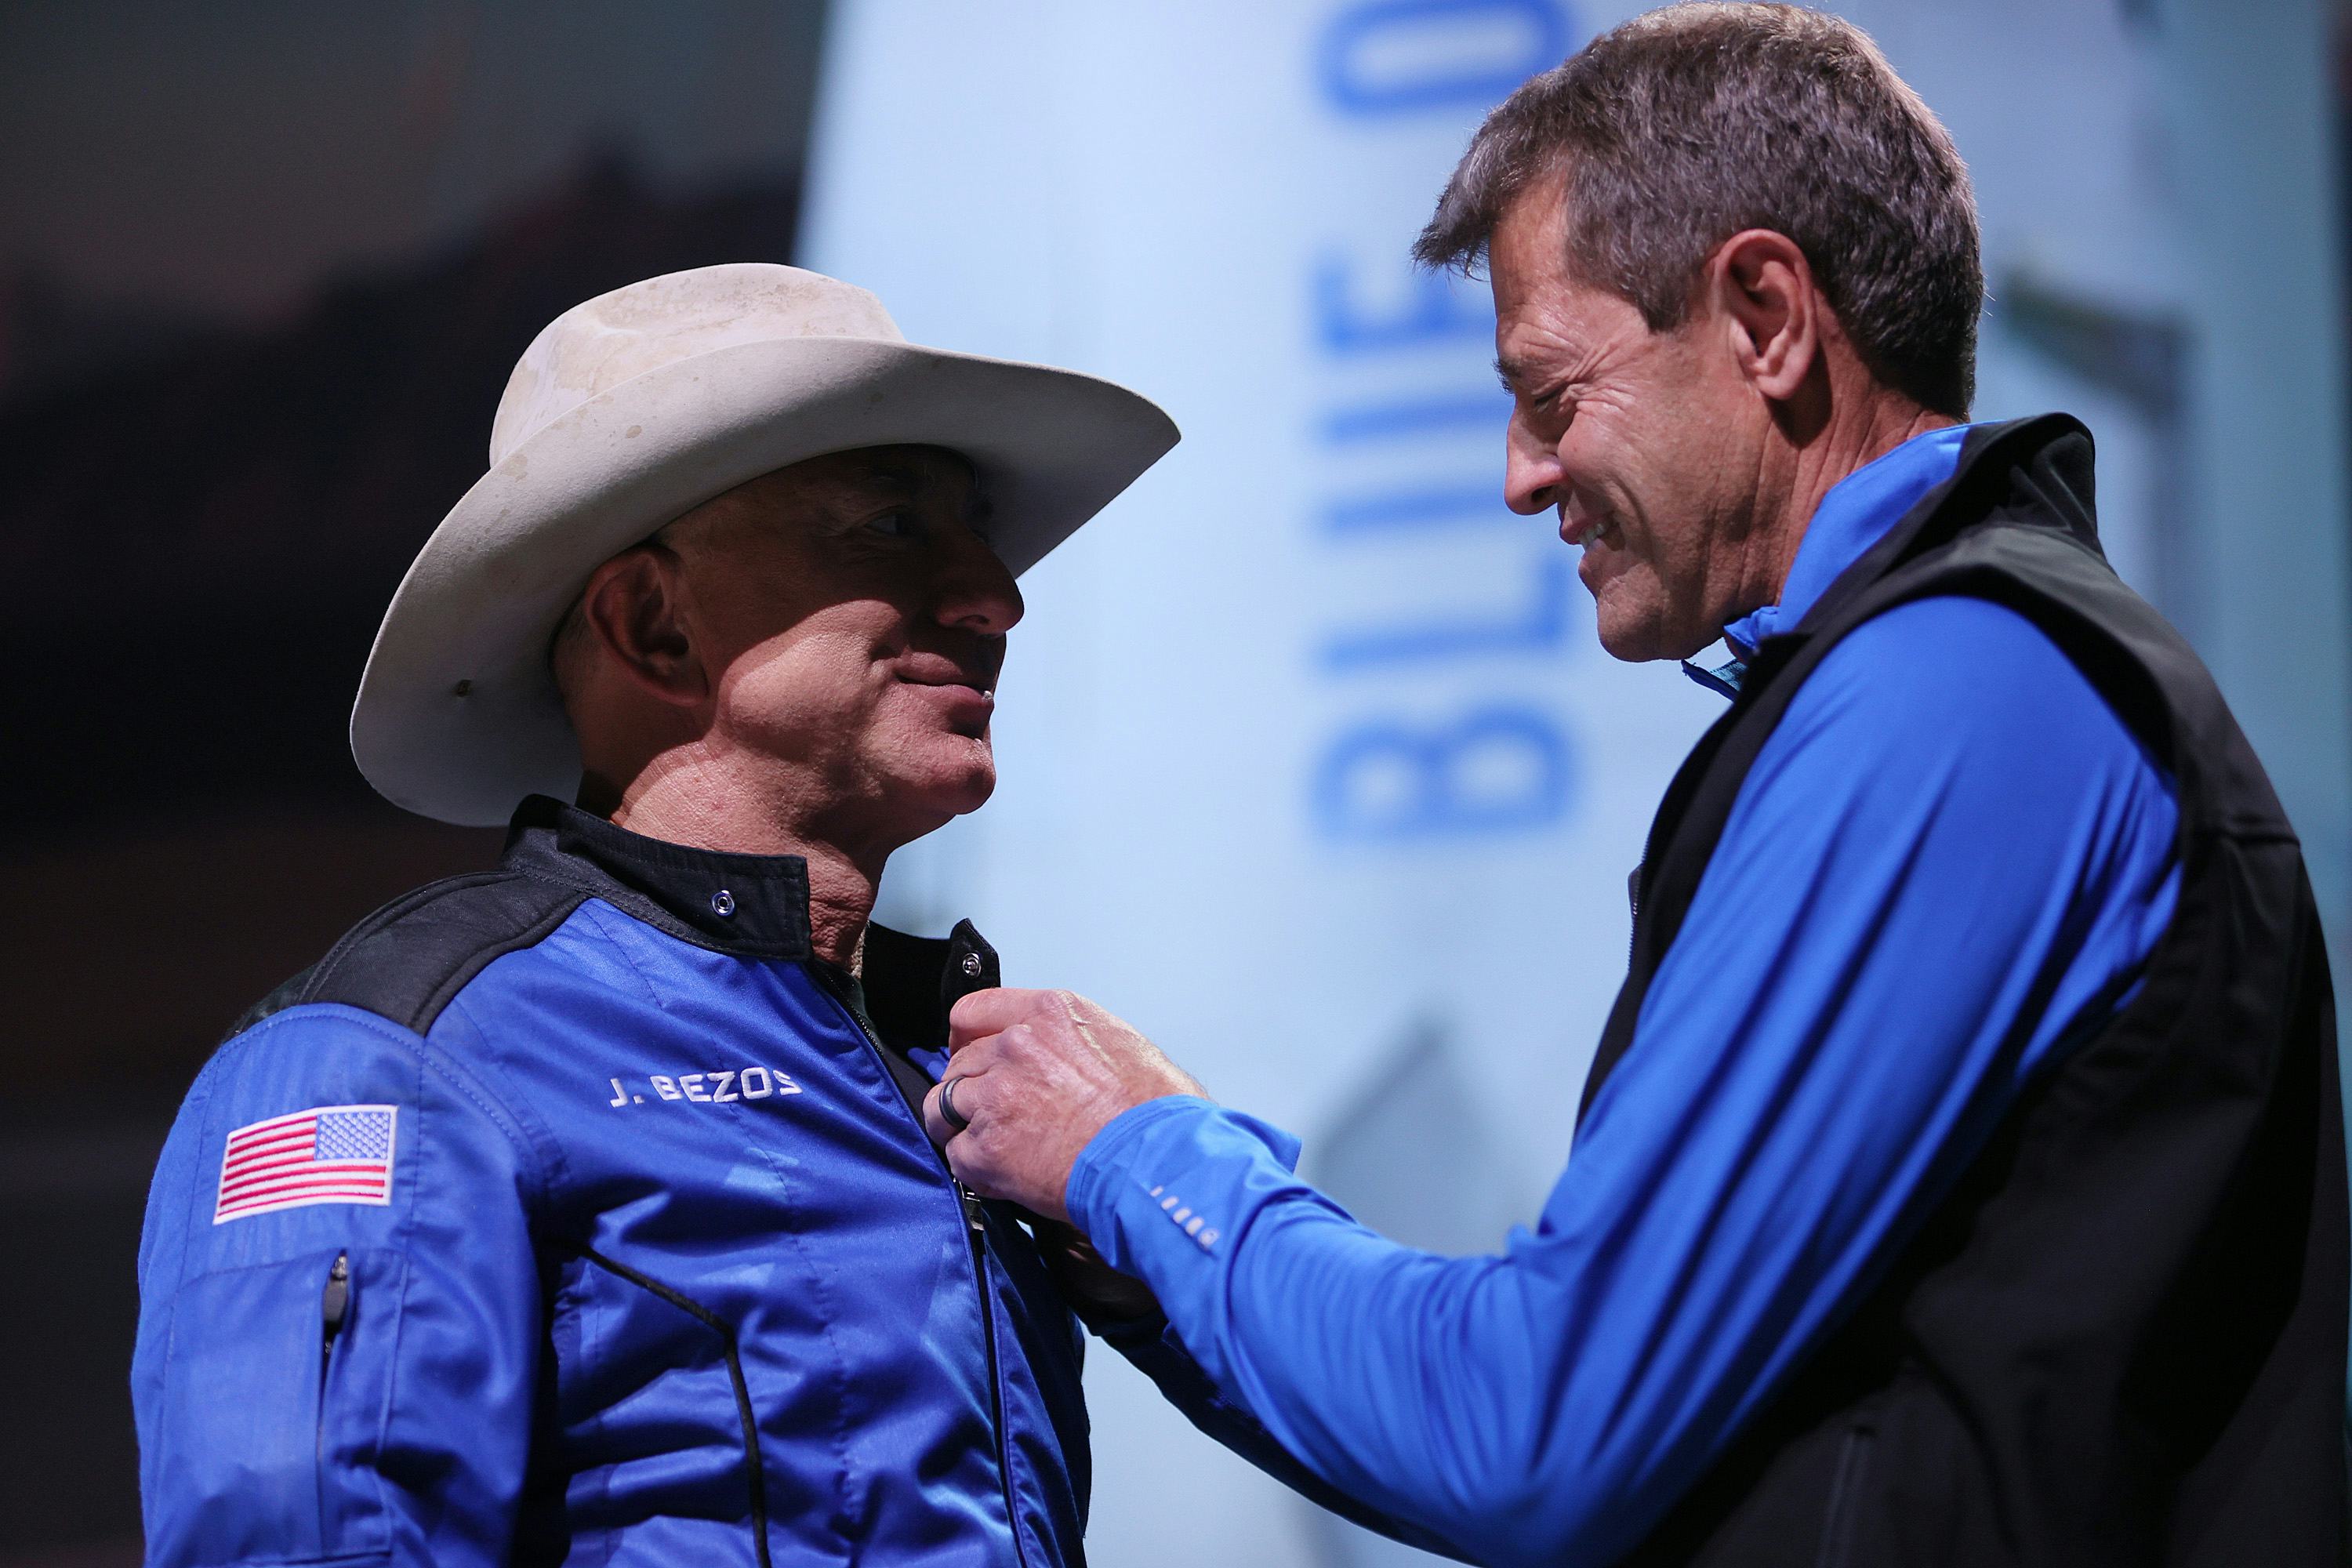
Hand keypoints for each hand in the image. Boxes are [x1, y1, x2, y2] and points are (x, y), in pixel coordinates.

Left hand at [922, 987, 1204, 1221]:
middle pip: (960, 1062)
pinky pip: (957, 1155)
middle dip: (970, 1089)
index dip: (964, 1038)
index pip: (975, 1011)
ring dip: (962, 1127)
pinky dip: (975, 1168)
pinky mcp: (985, 1147)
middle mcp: (1016, 1046)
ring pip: (944, 1106)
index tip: (965, 1053)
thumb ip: (1078, 1042)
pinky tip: (1003, 1176)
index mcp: (1051, 1015)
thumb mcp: (1125, 1045)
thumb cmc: (1158, 1113)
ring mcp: (995, 1096)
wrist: (1158, 1162)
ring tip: (992, 1148)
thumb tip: (1072, 1061)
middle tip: (992, 1114)